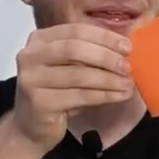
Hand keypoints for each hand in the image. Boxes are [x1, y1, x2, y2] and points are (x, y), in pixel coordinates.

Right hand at [11, 23, 133, 147]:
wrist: (31, 127)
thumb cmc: (56, 93)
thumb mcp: (68, 67)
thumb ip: (88, 53)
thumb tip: (124, 48)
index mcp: (39, 39)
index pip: (76, 30)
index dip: (104, 37)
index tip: (127, 47)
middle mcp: (30, 55)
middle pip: (75, 49)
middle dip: (106, 57)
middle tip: (127, 67)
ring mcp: (32, 79)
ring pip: (79, 75)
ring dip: (109, 79)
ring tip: (128, 84)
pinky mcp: (40, 102)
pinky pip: (80, 96)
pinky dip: (104, 95)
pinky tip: (120, 96)